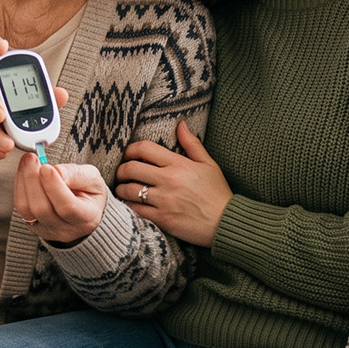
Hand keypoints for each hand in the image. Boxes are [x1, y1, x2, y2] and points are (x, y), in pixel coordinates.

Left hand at [13, 116, 103, 244]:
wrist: (84, 209)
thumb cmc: (90, 193)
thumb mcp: (93, 179)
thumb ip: (76, 175)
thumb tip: (56, 171)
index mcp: (87, 218)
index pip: (67, 207)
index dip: (54, 186)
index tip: (46, 167)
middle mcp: (66, 229)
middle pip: (42, 209)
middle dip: (33, 180)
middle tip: (31, 158)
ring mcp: (47, 230)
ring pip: (27, 209)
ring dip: (23, 181)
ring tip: (28, 162)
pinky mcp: (33, 226)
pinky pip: (21, 208)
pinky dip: (20, 187)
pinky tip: (24, 173)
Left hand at [117, 121, 232, 246]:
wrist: (227, 223)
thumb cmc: (218, 193)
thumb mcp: (209, 164)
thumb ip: (192, 144)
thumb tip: (181, 124)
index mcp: (179, 164)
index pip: (144, 149)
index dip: (130, 150)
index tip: (128, 155)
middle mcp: (169, 180)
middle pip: (131, 168)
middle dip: (121, 170)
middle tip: (121, 174)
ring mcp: (164, 200)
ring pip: (129, 190)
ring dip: (121, 189)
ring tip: (123, 189)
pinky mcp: (162, 219)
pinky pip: (136, 210)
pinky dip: (128, 207)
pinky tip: (129, 205)